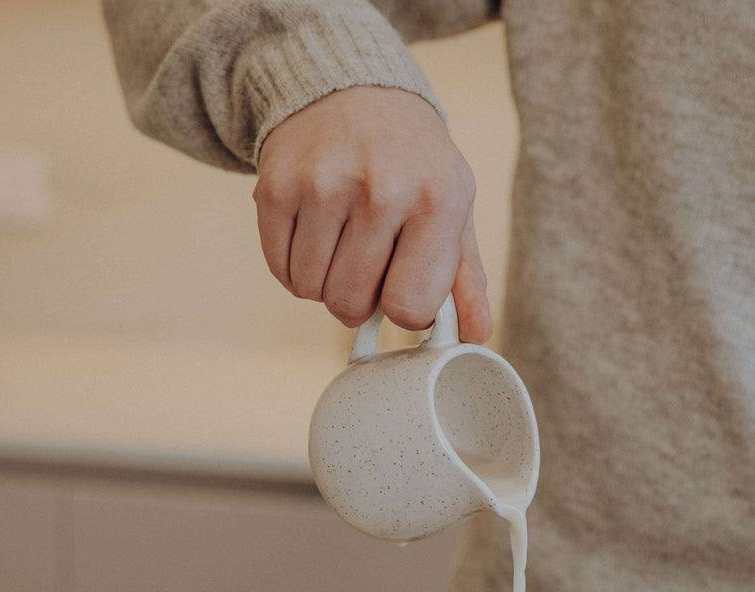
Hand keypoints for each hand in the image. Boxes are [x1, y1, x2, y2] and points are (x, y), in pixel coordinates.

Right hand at [254, 86, 491, 339]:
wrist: (354, 89)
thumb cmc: (413, 163)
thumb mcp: (454, 208)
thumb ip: (464, 279)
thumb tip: (476, 338)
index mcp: (436, 201)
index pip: (410, 306)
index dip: (405, 311)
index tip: (403, 289)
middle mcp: (380, 190)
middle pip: (351, 304)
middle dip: (359, 301)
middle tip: (369, 266)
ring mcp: (323, 186)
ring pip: (312, 291)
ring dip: (325, 284)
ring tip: (343, 246)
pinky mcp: (277, 186)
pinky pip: (281, 269)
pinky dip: (295, 268)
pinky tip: (316, 236)